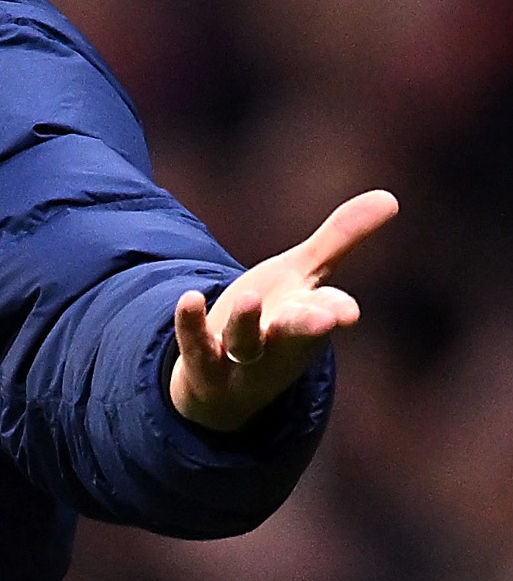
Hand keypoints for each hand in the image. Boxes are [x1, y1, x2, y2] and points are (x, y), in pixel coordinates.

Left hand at [169, 189, 396, 431]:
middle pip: (298, 334)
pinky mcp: (203, 362)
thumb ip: (341, 238)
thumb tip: (391, 197)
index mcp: (310, 318)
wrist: (228, 383)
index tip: (348, 312)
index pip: (329, 313)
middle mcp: (280, 341)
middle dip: (311, 326)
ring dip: (247, 323)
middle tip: (329, 320)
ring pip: (246, 343)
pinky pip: (196, 345)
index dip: (337, 311)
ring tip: (248, 297)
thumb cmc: (277, 317)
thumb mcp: (305, 274)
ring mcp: (241, 356)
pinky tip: (189, 297)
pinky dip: (191, 324)